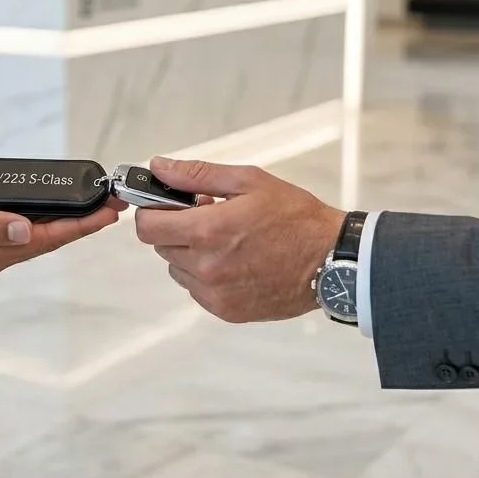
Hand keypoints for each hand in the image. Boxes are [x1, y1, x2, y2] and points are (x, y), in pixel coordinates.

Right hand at [0, 188, 123, 280]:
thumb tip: (27, 231)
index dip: (80, 225)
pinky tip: (51, 208)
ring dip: (66, 220)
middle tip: (114, 202)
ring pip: (36, 235)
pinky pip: (18, 229)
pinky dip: (41, 218)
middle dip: (83, 222)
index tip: (109, 211)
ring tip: (94, 204)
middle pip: (48, 239)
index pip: (46, 240)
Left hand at [134, 157, 344, 322]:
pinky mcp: (226, 310)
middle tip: (207, 216)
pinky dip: (205, 275)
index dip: (152, 211)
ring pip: (177, 269)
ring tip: (224, 240)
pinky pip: (196, 289)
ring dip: (190, 253)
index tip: (167, 205)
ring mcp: (215, 292)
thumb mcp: (246, 181)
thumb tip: (158, 167)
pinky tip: (233, 261)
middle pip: (161, 246)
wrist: (331, 260)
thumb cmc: (294, 217)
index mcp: (207, 231)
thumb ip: (195, 174)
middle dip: (176, 229)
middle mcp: (206, 266)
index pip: (147, 227)